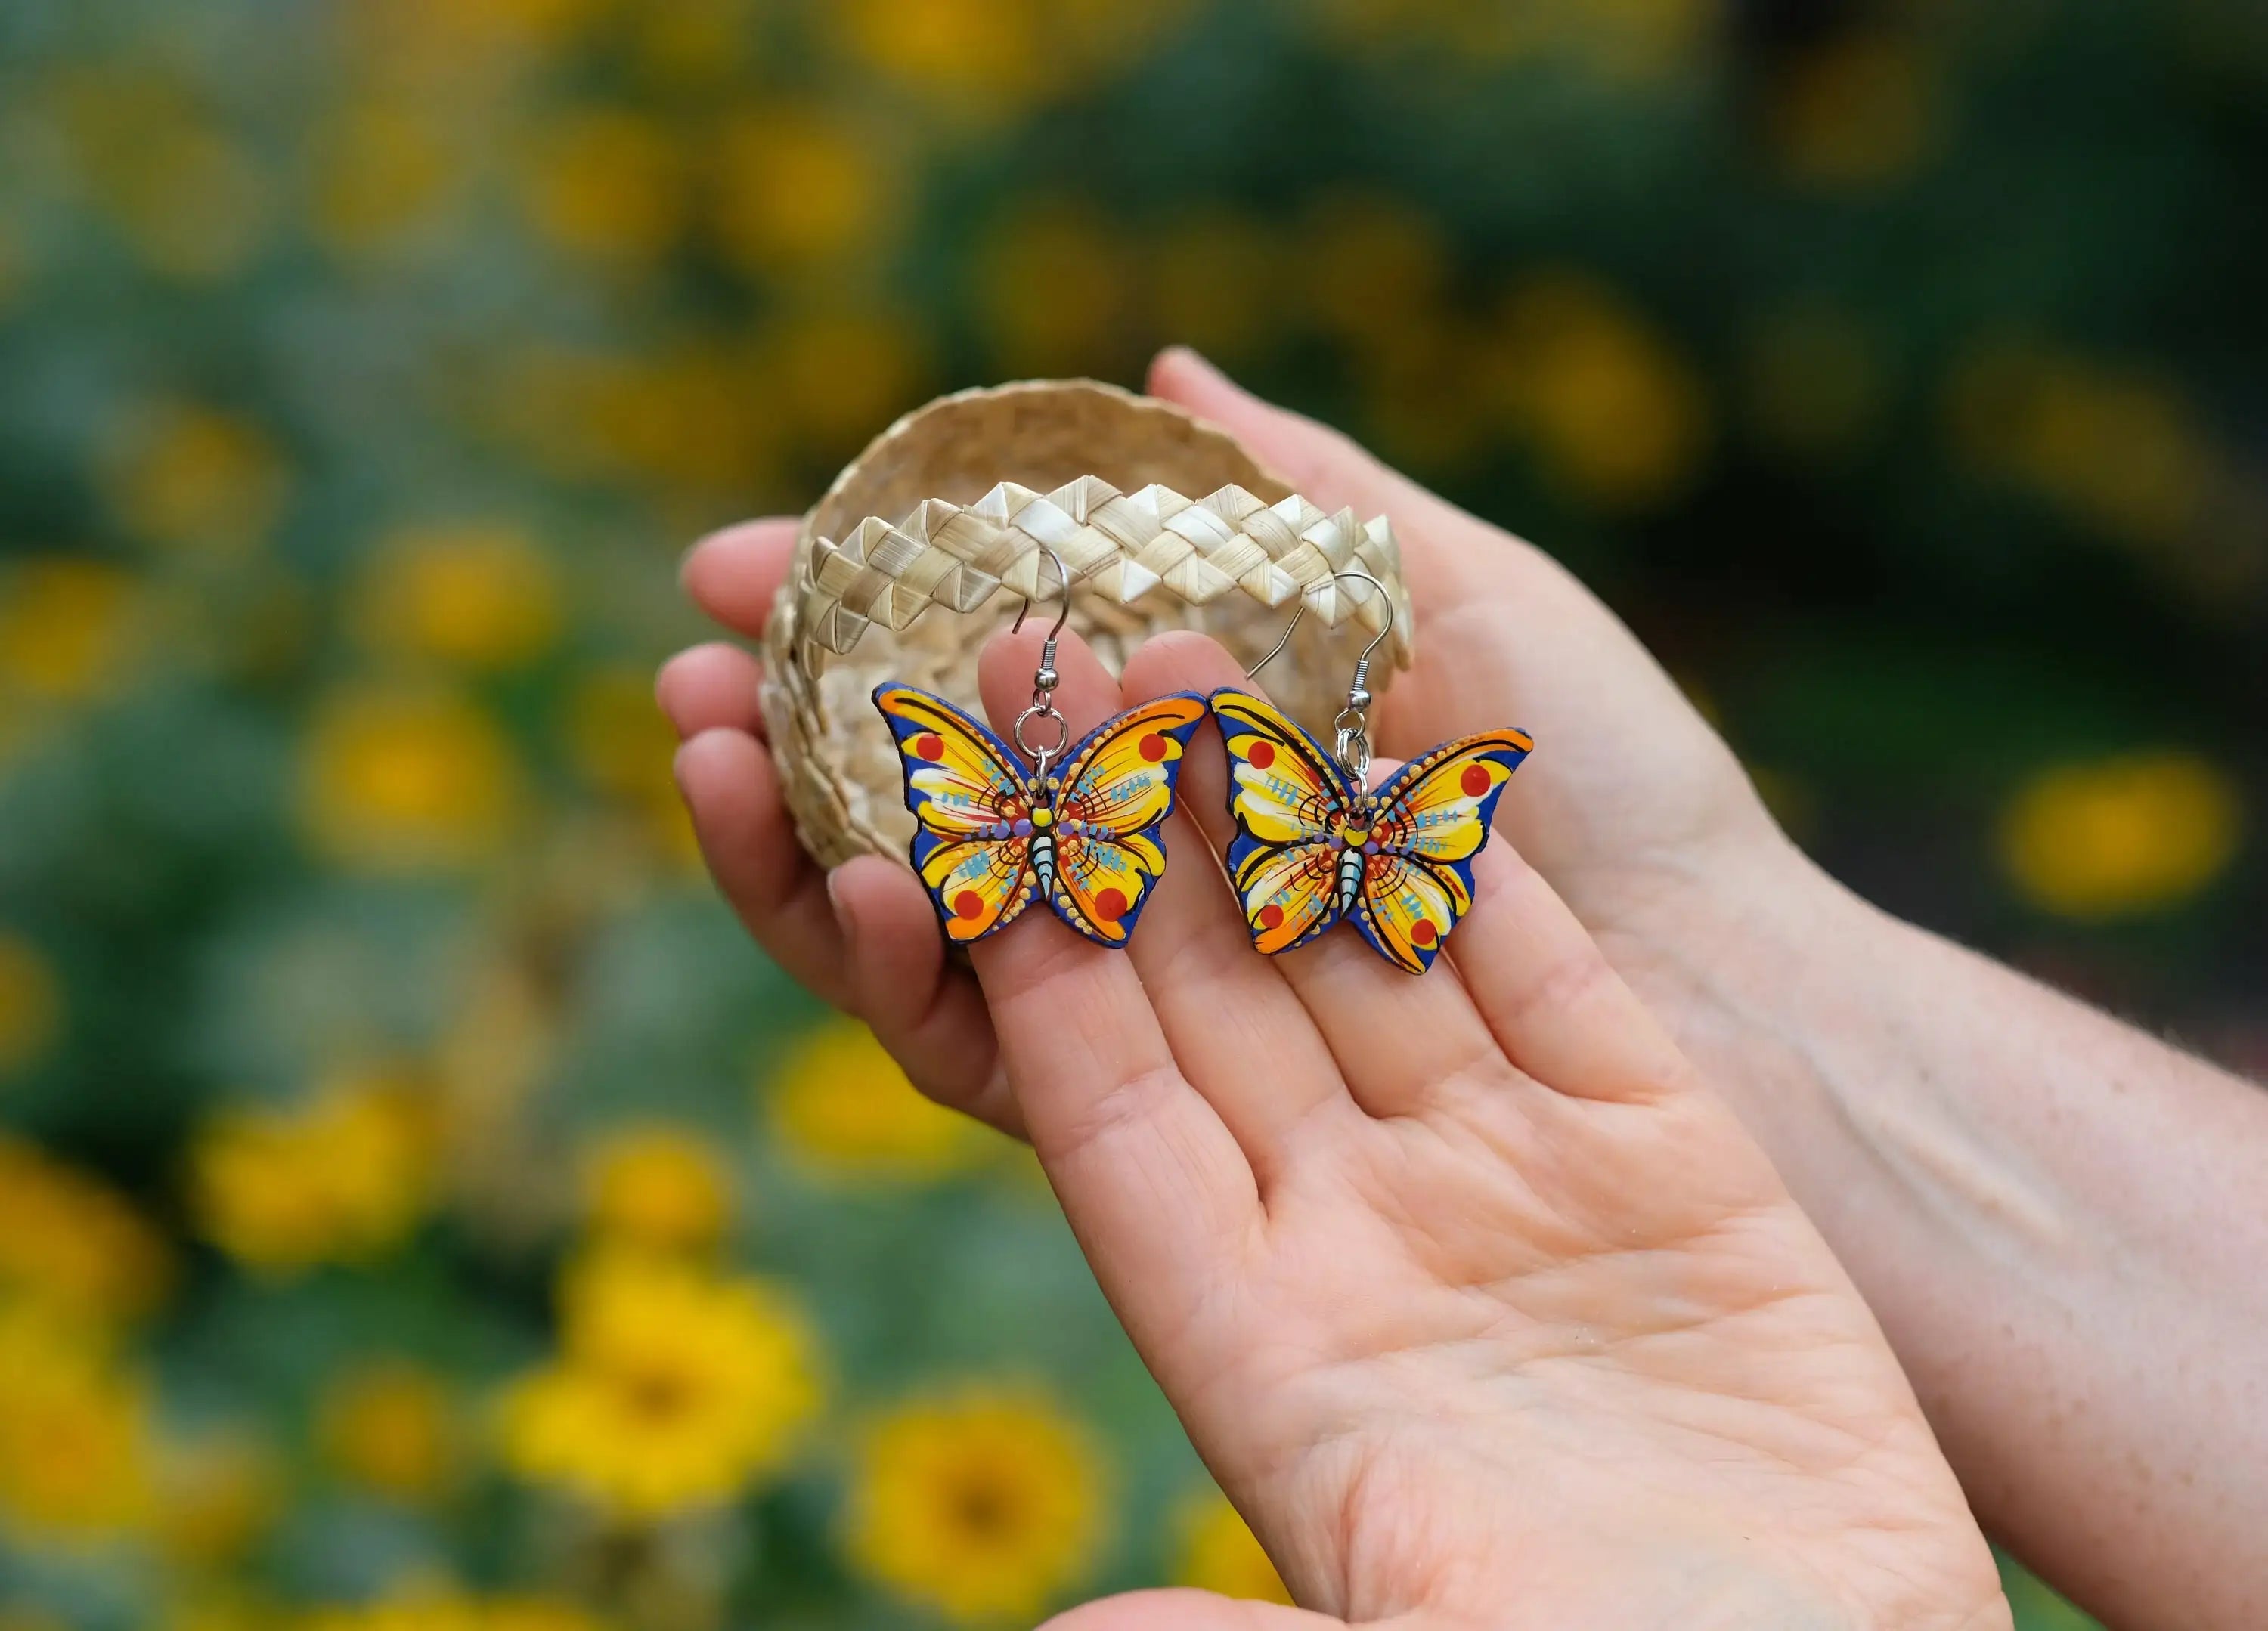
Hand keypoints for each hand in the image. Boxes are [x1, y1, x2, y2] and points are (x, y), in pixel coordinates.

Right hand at [658, 348, 1797, 1139]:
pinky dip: (938, 982)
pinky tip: (871, 877)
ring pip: (958, 959)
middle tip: (683, 661)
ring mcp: (1183, 1053)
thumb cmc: (1645, 800)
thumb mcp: (1484, 604)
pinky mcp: (1203, 1194)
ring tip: (722, 753)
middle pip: (951, 829)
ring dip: (824, 857)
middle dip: (817, 743)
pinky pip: (1030, 1090)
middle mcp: (1174, 916)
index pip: (991, 708)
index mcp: (1209, 780)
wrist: (1776, 1038)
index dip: (876, 642)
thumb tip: (1168, 366)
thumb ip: (1315, 500)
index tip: (758, 560)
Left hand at [909, 627, 2002, 1628]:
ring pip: (1364, 954)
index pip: (1108, 1120)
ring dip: (1275, 806)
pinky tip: (1396, 737)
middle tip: (1038, 669)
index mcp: (1268, 1357)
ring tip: (1183, 645)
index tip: (947, 829)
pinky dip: (1473, 860)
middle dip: (1123, 838)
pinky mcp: (1670, 1154)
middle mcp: (1369, 1241)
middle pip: (1211, 1004)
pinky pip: (1547, 974)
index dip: (1031, 973)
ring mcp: (1517, 1185)